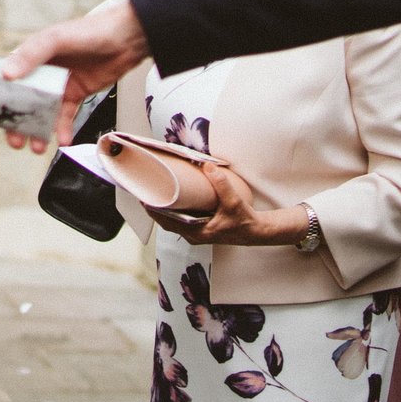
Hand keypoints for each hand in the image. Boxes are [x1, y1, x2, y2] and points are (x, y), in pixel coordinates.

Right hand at [0, 0, 151, 144]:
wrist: (127, 38)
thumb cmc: (89, 31)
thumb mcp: (56, 39)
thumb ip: (31, 54)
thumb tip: (6, 74)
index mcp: (29, 57)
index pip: (5, 81)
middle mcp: (40, 73)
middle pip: (21, 103)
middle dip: (15, 124)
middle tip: (13, 141)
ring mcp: (58, 85)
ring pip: (41, 114)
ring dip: (36, 132)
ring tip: (35, 147)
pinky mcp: (75, 95)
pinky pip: (65, 117)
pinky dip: (62, 130)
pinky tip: (62, 141)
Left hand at [148, 161, 305, 246]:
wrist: (257, 232)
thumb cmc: (245, 221)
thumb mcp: (234, 202)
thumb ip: (221, 184)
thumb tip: (207, 165)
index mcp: (197, 233)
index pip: (167, 222)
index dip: (153, 210)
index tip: (142, 197)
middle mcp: (193, 235)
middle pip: (166, 222)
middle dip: (154, 207)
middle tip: (144, 190)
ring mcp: (196, 233)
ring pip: (172, 221)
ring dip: (163, 209)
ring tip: (154, 192)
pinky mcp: (201, 229)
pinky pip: (181, 220)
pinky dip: (173, 210)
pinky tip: (171, 199)